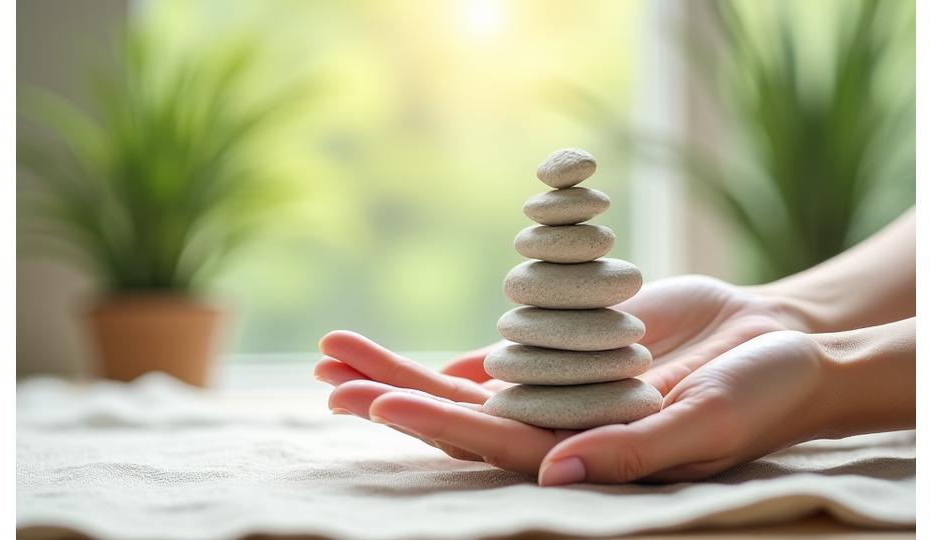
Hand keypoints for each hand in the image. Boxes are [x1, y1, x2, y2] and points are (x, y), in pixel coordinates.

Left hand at [313, 276, 809, 472]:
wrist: (778, 342)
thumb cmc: (759, 394)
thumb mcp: (705, 424)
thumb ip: (635, 451)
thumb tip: (556, 472)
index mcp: (586, 453)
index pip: (494, 445)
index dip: (436, 425)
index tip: (374, 404)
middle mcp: (557, 426)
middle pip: (457, 413)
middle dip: (390, 393)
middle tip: (326, 373)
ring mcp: (554, 387)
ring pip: (460, 381)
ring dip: (397, 369)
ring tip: (332, 353)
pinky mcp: (562, 350)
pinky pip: (491, 350)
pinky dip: (443, 349)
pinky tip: (390, 353)